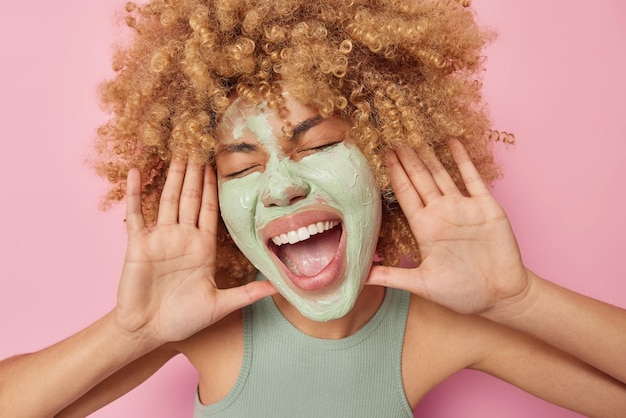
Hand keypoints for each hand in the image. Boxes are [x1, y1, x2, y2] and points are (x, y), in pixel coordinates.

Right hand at [115, 161, 274, 343]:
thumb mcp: (220, 305)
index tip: (218, 163)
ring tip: (177, 150)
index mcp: (202, 247)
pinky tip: (134, 172)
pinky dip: (134, 194)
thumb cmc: (182, 320)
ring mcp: (159, 238)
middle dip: (195, 172)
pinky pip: (136, 214)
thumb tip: (278, 288)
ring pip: (167, 198)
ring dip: (172, 175)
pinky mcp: (137, 244)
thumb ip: (247, 293)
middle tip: (199, 143)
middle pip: (190, 197)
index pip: (210, 209)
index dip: (214, 186)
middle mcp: (182, 237)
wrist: (148, 332)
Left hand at [368, 139, 527, 314]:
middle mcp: (441, 213)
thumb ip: (391, 277)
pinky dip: (463, 160)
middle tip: (393, 134)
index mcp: (424, 228)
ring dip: (430, 154)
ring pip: (442, 174)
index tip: (381, 154)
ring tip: (417, 133)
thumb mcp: (422, 285)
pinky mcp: (486, 206)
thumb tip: (358, 277)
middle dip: (406, 158)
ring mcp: (463, 207)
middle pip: (419, 178)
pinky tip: (453, 143)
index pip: (404, 193)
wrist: (501, 295)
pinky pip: (472, 178)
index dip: (393, 174)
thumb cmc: (462, 293)